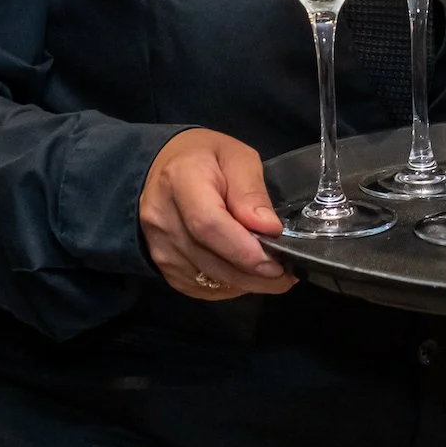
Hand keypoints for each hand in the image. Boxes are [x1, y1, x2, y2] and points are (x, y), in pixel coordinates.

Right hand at [139, 129, 295, 301]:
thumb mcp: (238, 158)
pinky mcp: (163, 266)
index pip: (209, 225)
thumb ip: (252, 192)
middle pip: (210, 259)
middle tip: (287, 273)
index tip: (278, 258)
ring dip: (246, 284)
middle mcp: (162, 218)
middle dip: (254, 273)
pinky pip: (200, 288)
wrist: (165, 167)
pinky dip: (228, 287)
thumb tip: (269, 229)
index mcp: (180, 180)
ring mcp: (158, 246)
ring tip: (274, 276)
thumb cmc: (206, 158)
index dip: (245, 249)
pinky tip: (246, 275)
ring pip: (207, 280)